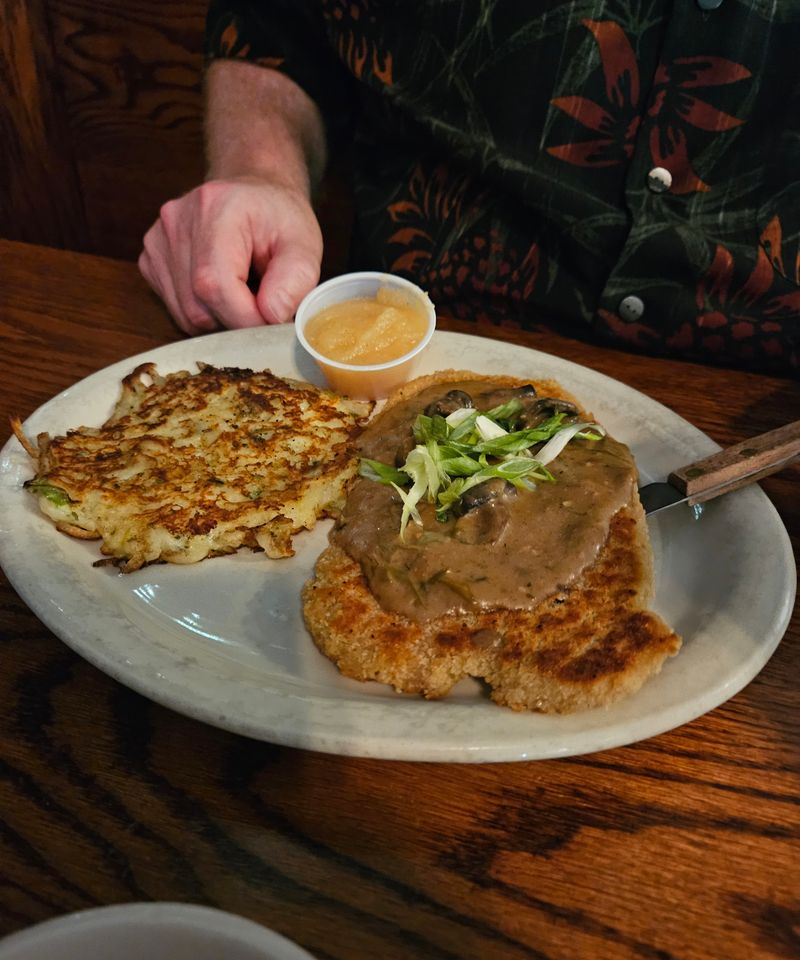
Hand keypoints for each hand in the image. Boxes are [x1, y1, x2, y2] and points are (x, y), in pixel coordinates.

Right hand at [138, 176, 322, 334]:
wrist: (253, 195)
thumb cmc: (278, 218)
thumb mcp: (304, 246)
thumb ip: (296, 282)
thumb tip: (271, 316)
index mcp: (216, 208)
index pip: (216, 285)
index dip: (246, 318)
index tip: (272, 322)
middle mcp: (177, 221)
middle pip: (199, 306)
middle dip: (237, 319)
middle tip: (262, 301)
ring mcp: (158, 241)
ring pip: (187, 315)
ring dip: (221, 318)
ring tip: (243, 290)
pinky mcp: (150, 260)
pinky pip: (177, 310)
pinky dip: (205, 311)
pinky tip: (222, 288)